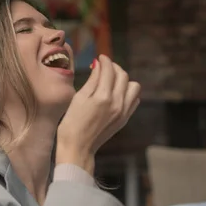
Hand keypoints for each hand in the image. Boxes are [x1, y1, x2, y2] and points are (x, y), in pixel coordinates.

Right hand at [56, 56, 139, 172]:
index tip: (99, 58)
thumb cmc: (72, 124)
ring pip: (133, 87)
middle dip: (114, 68)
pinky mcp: (124, 119)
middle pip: (123, 76)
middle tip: (103, 68)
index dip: (104, 61)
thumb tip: (98, 65)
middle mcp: (117, 103)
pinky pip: (133, 100)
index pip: (109, 70)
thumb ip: (92, 81)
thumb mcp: (78, 99)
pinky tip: (115, 94)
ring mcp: (123, 112)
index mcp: (103, 97)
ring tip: (111, 82)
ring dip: (124, 80)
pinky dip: (127, 93)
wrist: (78, 148)